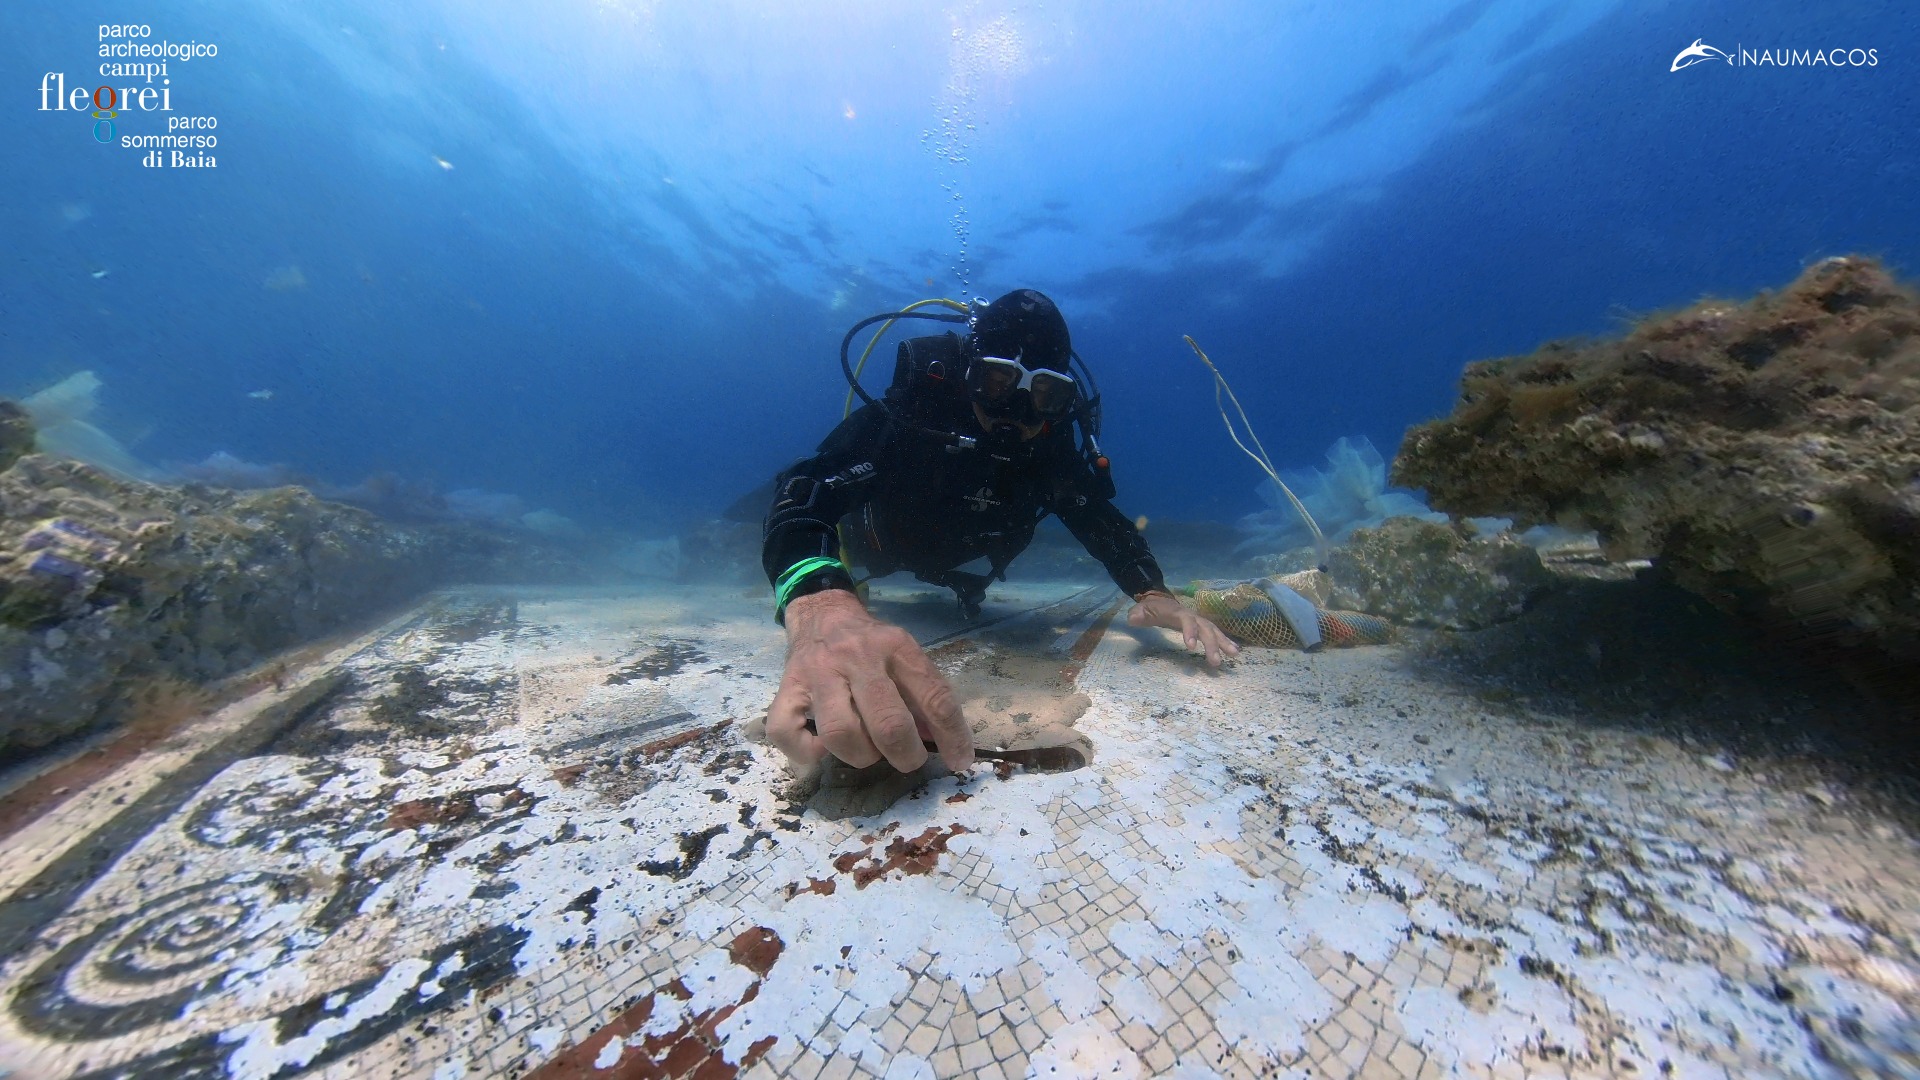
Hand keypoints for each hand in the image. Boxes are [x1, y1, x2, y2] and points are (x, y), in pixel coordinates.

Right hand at [767, 589, 974, 772]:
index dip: (952, 737)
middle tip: (907, 758)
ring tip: (867, 750)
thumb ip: (924, 696)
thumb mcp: (904, 655)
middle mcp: (857, 657)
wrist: (823, 613)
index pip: (935, 698)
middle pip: (888, 724)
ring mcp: (818, 673)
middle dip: (905, 755)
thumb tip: (946, 745)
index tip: (959, 761)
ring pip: (840, 733)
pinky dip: (807, 752)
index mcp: (896, 647)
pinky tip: (822, 748)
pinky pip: (787, 732)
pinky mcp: (787, 688)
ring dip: (860, 755)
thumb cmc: (870, 644)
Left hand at [1126, 591, 1239, 667]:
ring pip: (1214, 631)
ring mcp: (1199, 621)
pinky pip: (1216, 634)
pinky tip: (1234, 651)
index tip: (1191, 647)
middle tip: (1216, 662)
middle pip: (1205, 628)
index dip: (1190, 632)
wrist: (1160, 600)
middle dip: (1212, 645)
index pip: (1186, 621)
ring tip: (1234, 655)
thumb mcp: (1140, 611)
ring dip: (1224, 643)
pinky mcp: (1202, 627)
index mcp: (1177, 612)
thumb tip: (1134, 619)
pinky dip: (1225, 641)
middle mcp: (1192, 616)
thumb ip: (1137, 614)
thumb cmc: (1150, 609)